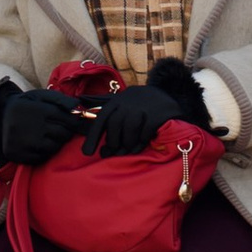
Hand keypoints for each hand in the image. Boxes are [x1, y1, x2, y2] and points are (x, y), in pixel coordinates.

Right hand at [0, 77, 81, 167]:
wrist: (0, 116)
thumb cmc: (26, 105)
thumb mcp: (41, 96)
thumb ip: (60, 100)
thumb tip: (77, 106)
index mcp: (36, 110)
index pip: (65, 118)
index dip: (72, 120)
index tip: (74, 121)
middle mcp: (30, 127)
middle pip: (61, 134)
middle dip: (65, 132)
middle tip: (61, 129)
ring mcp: (23, 142)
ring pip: (53, 147)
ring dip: (56, 143)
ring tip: (49, 136)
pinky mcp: (18, 154)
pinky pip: (41, 158)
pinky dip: (45, 153)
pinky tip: (39, 144)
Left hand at [83, 58, 215, 156]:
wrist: (168, 98)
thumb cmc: (141, 106)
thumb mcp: (124, 104)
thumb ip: (106, 108)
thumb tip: (82, 105)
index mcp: (119, 99)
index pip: (102, 118)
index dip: (93, 136)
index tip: (88, 153)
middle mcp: (130, 100)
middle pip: (115, 125)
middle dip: (113, 143)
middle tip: (114, 153)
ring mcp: (145, 106)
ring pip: (129, 130)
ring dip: (127, 144)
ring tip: (128, 150)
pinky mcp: (158, 113)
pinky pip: (145, 132)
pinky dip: (141, 142)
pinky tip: (140, 145)